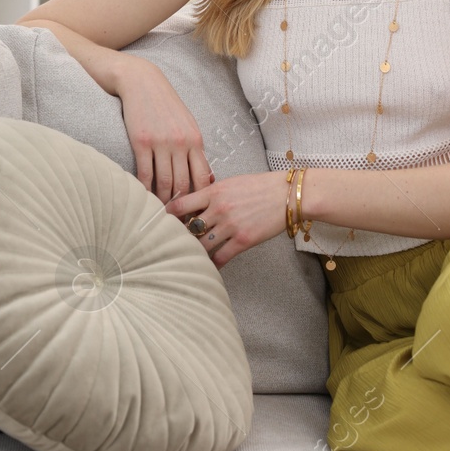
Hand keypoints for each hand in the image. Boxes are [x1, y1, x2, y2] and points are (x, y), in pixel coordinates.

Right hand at [114, 56, 212, 203]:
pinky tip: (144, 196)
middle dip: (181, 205)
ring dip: (162, 200)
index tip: (196, 210)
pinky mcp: (141, 142)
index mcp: (195, 140)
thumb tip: (206, 177)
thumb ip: (195, 149)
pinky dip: (144, 188)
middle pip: (184, 184)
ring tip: (160, 212)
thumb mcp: (187, 124)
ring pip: (164, 182)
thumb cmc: (166, 105)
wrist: (142, 82)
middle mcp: (181, 143)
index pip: (203, 177)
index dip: (201, 197)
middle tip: (177, 220)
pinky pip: (144, 173)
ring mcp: (161, 142)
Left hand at [164, 172, 290, 269]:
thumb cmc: (261, 186)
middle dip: (179, 236)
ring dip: (194, 251)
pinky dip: (212, 264)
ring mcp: (230, 225)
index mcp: (213, 191)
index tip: (161, 223)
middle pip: (187, 228)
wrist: (288, 194)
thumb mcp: (232, 183)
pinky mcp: (243, 240)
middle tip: (172, 244)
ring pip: (201, 245)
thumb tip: (194, 204)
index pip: (179, 205)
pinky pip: (220, 257)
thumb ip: (212, 193)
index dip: (167, 216)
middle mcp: (218, 208)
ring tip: (188, 257)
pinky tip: (208, 267)